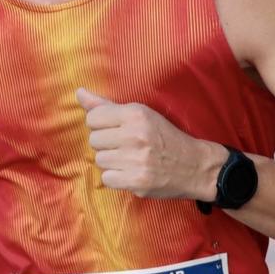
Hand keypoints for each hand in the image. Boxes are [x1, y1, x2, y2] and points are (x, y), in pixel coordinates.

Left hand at [77, 87, 224, 200]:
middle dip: (107, 145)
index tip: (116, 131)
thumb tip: (79, 92)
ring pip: (100, 160)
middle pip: (94, 141)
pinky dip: (116, 179)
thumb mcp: (141, 115)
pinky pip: (107, 179)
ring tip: (130, 161)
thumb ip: (107, 105)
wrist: (195, 165)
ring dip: (112, 163)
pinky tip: (131, 173)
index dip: (101, 126)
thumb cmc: (164, 138)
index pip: (93, 118)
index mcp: (136, 114)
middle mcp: (135, 135)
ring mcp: (136, 159)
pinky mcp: (138, 181)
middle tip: (126, 147)